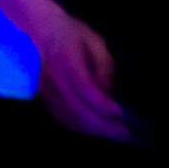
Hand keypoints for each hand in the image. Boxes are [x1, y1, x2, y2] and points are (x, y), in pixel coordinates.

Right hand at [35, 9, 126, 140]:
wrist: (38, 31)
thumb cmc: (72, 33)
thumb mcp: (95, 41)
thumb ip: (105, 65)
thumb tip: (108, 91)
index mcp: (68, 63)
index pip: (88, 91)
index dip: (106, 107)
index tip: (126, 116)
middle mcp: (56, 82)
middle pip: (80, 112)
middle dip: (106, 127)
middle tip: (129, 135)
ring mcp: (48, 92)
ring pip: (71, 120)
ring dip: (95, 132)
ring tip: (118, 136)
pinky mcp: (45, 99)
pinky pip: (63, 119)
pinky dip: (81, 129)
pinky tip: (97, 131)